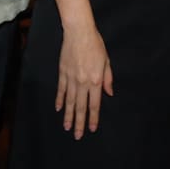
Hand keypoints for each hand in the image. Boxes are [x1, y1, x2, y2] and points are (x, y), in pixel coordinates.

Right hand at [56, 23, 113, 138]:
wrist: (79, 32)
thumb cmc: (95, 45)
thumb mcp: (106, 61)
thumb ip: (108, 78)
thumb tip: (109, 93)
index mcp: (96, 80)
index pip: (94, 104)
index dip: (93, 118)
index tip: (92, 128)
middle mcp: (83, 82)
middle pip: (81, 107)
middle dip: (80, 122)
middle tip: (77, 136)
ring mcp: (71, 78)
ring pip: (70, 101)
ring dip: (69, 116)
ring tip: (67, 127)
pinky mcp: (63, 73)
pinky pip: (61, 90)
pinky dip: (60, 100)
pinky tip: (59, 109)